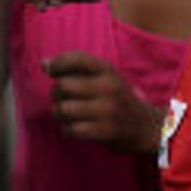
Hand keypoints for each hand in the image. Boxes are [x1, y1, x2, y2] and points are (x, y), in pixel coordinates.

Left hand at [44, 51, 160, 153]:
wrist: (147, 127)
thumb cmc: (117, 99)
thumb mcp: (105, 77)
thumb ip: (76, 69)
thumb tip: (43, 64)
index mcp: (108, 71)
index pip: (78, 59)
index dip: (58, 63)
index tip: (49, 70)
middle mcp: (109, 88)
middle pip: (64, 86)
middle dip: (55, 94)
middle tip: (60, 99)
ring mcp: (108, 110)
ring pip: (64, 109)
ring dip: (58, 114)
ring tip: (65, 115)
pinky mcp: (106, 132)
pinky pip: (71, 130)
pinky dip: (67, 130)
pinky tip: (73, 129)